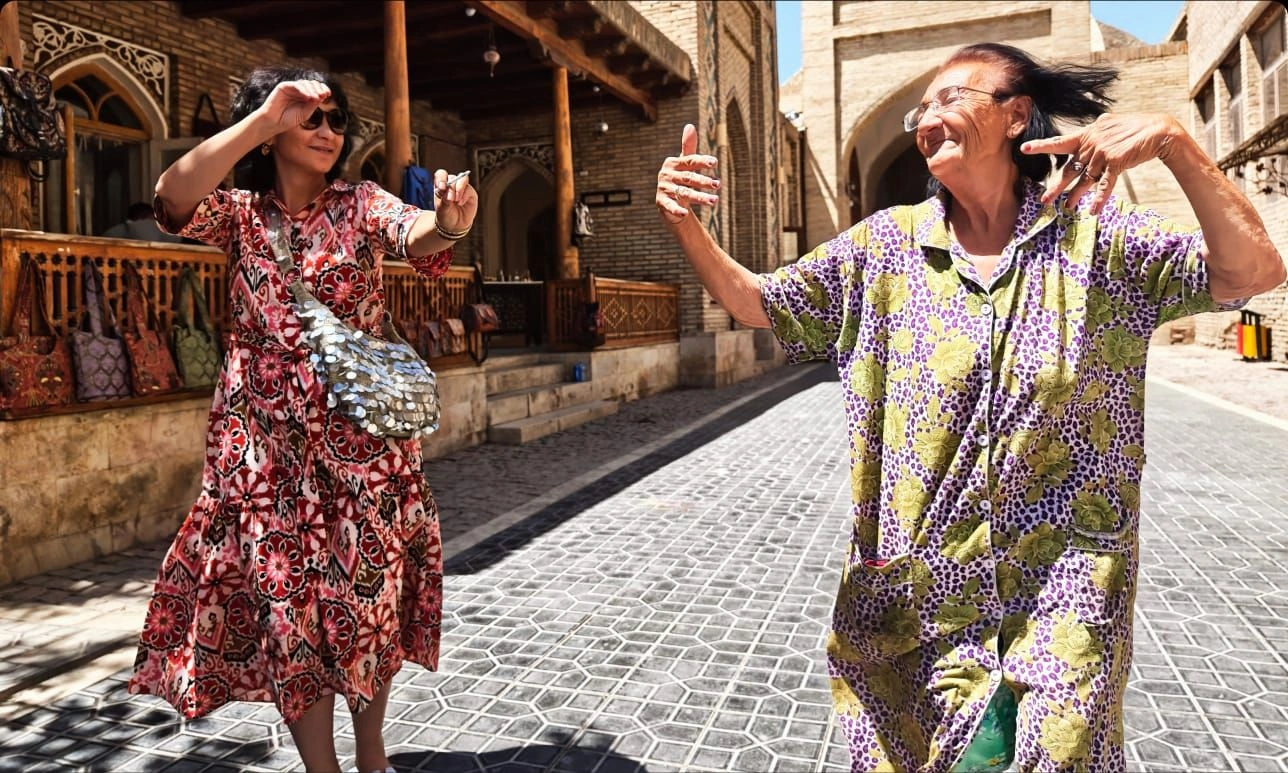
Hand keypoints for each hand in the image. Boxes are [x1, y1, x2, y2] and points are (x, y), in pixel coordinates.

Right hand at [258, 80, 331, 135]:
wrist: (274, 123)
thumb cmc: (289, 119)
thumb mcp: (306, 113)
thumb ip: (313, 104)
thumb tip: (322, 95)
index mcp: (305, 96)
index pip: (316, 89)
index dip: (323, 89)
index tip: (328, 94)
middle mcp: (299, 90)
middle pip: (312, 84)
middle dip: (319, 89)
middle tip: (323, 95)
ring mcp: (291, 88)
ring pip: (305, 83)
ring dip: (312, 89)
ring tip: (315, 98)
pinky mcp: (284, 86)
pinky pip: (295, 85)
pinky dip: (303, 90)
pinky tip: (308, 96)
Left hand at [432, 169, 477, 233]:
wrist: (454, 226)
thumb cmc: (446, 216)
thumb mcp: (442, 210)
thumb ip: (444, 201)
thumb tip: (450, 195)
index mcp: (441, 186)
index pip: (441, 175)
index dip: (441, 178)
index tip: (441, 187)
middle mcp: (451, 185)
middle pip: (452, 177)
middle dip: (451, 188)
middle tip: (450, 199)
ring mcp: (462, 188)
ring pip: (462, 179)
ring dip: (459, 189)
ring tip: (456, 200)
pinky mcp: (470, 193)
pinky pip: (469, 189)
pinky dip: (464, 196)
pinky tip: (460, 203)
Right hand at [655, 123, 720, 224]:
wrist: (668, 199)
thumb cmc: (680, 178)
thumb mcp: (685, 163)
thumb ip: (688, 147)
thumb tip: (689, 125)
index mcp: (674, 162)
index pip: (690, 161)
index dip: (702, 161)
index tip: (715, 163)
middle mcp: (667, 174)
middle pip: (689, 178)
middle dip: (704, 181)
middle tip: (718, 184)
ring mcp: (664, 188)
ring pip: (684, 193)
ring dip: (700, 197)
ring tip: (715, 201)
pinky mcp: (661, 202)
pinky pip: (670, 206)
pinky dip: (677, 210)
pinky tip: (686, 214)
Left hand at [1021, 113, 1182, 213]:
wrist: (1158, 131)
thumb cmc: (1134, 128)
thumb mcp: (1111, 125)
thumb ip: (1097, 131)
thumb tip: (1092, 128)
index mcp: (1088, 134)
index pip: (1061, 142)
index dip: (1042, 146)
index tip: (1024, 148)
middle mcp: (1091, 144)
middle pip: (1070, 169)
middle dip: (1057, 186)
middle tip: (1045, 200)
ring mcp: (1102, 153)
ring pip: (1085, 180)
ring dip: (1076, 196)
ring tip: (1067, 207)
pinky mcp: (1115, 163)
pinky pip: (1104, 185)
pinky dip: (1099, 198)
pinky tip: (1094, 211)